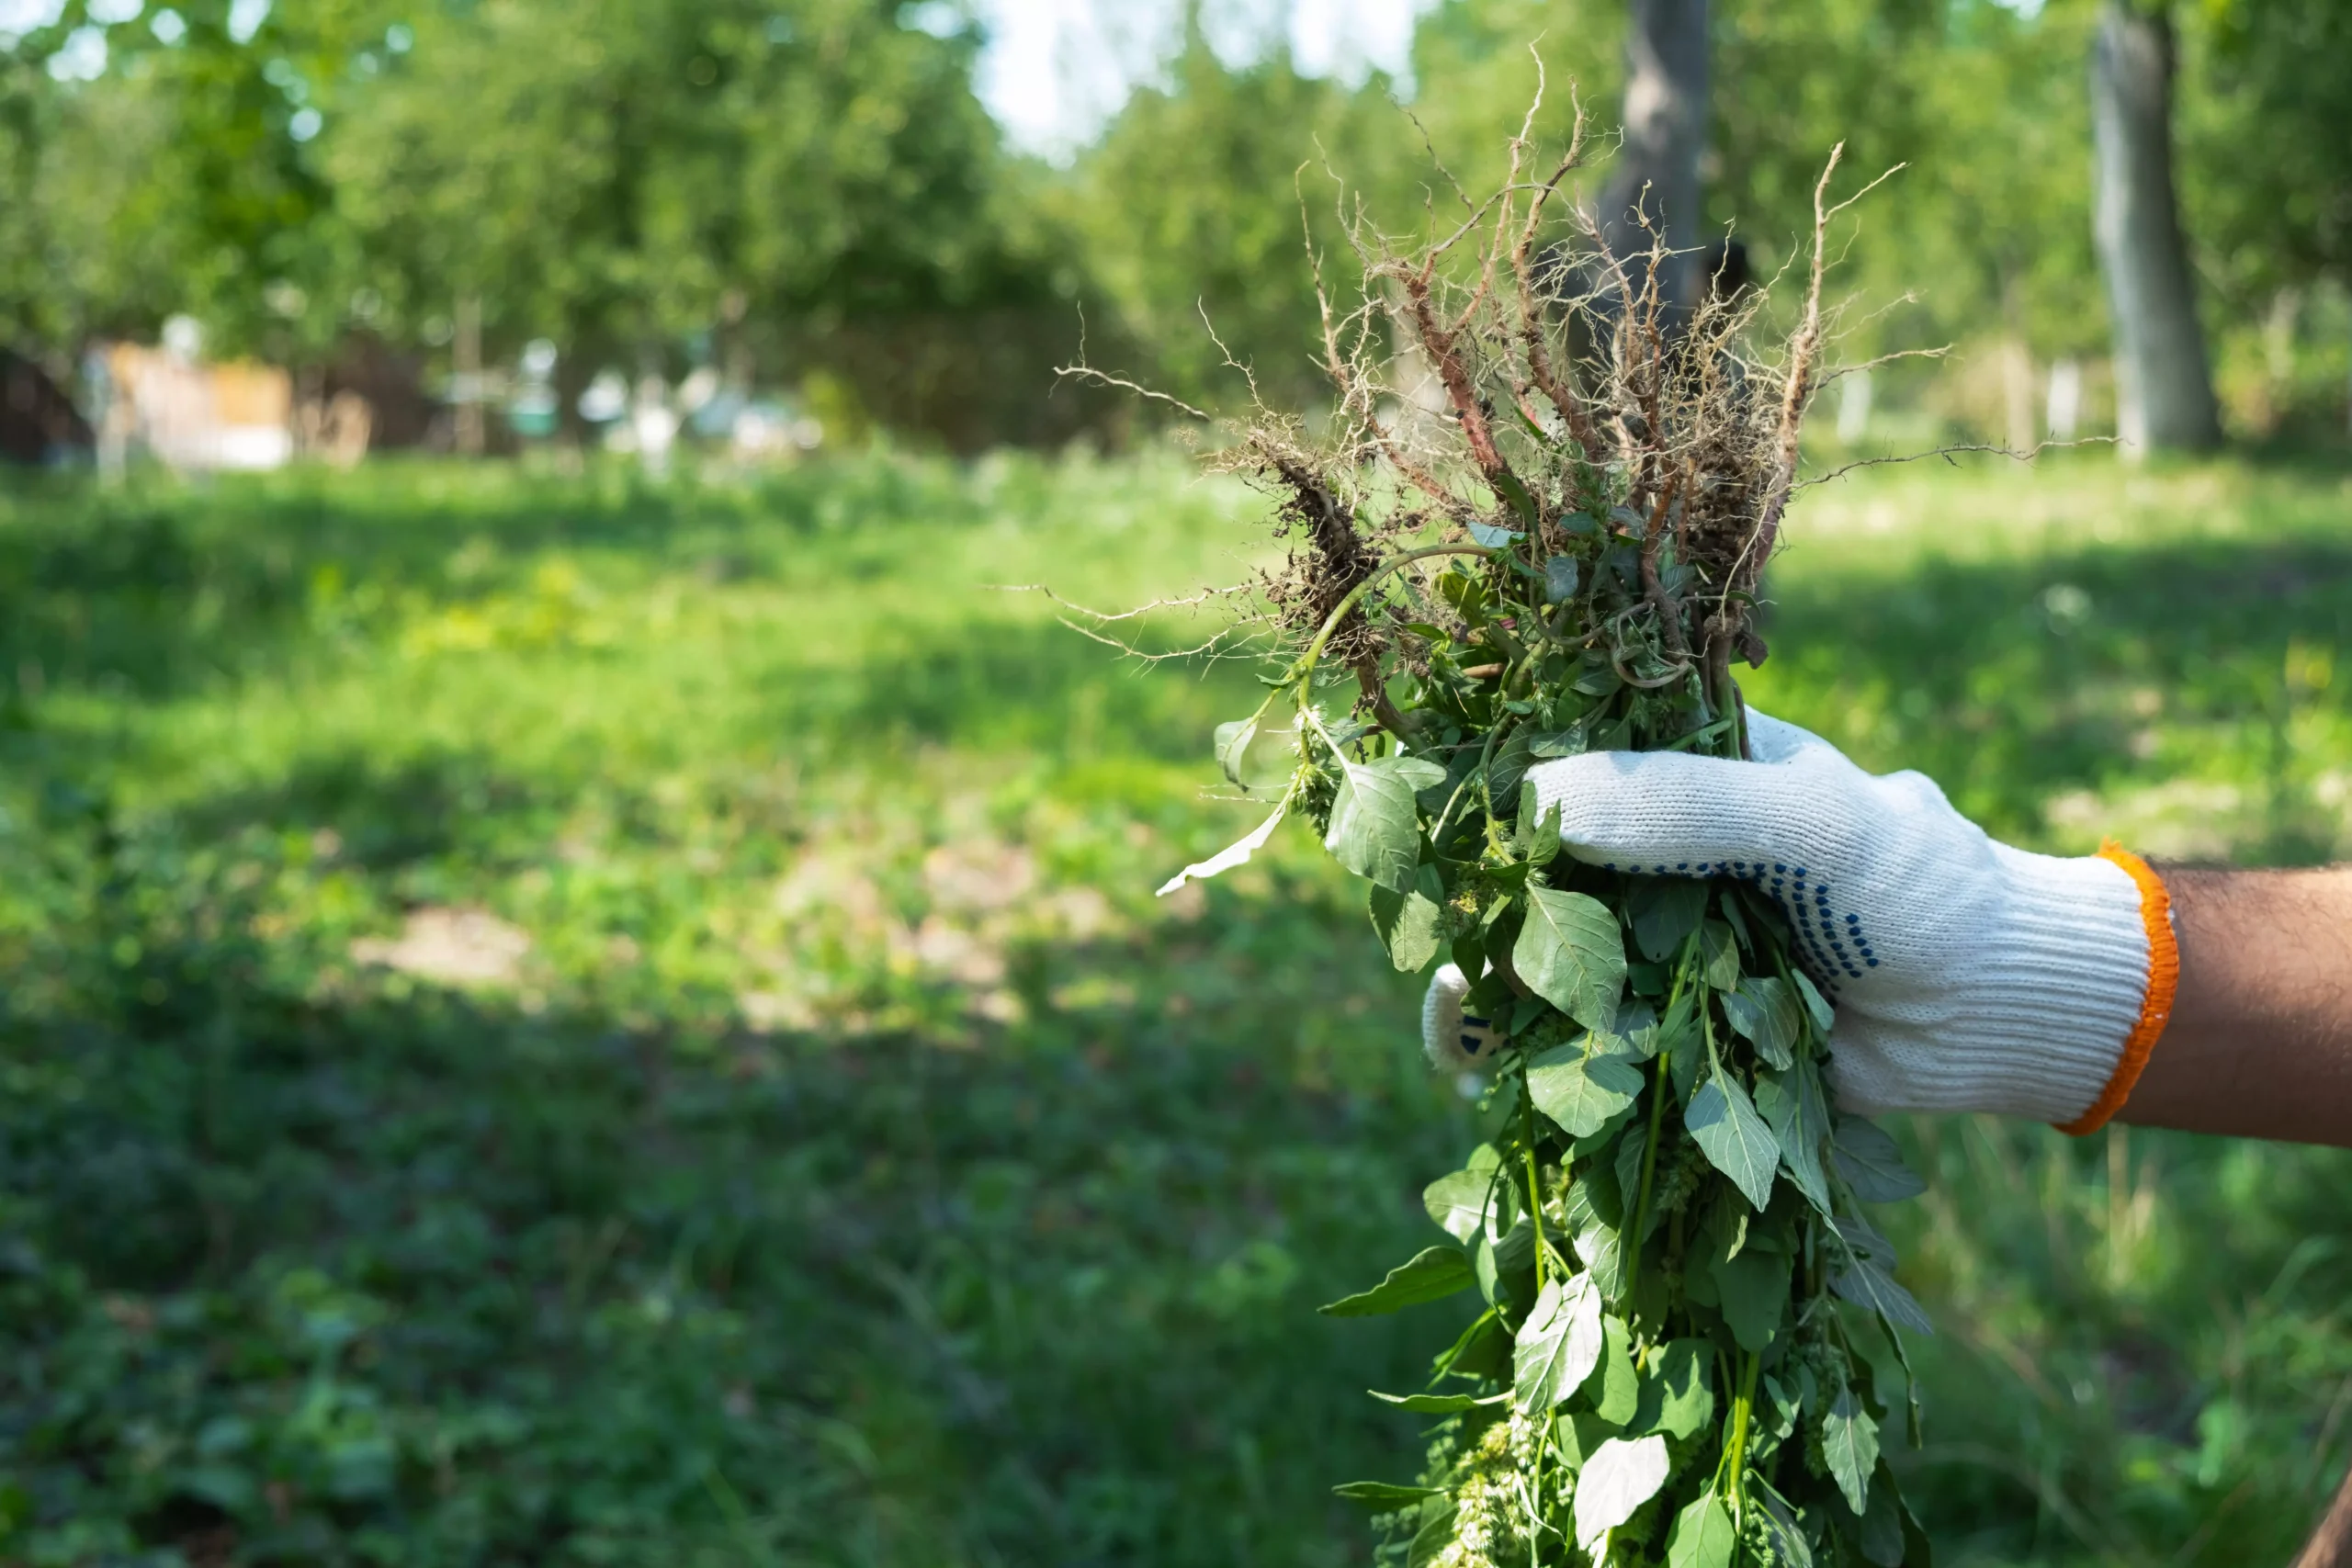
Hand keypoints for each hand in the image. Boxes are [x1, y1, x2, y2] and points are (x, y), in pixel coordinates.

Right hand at [1422, 712, 2166, 1127]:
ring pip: (1543, 952)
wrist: (1999, 1017)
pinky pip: (1581, 1035)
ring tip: (1447, 995)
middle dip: (1472, 889)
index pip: (1571, 755)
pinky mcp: (1669, 1028)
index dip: (1496, 776)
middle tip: (1421, 913)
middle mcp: (1660, 852)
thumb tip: (1541, 798)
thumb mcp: (1813, 820)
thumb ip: (1688, 805)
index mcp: (1691, 770)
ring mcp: (1658, 942)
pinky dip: (1527, 1049)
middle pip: (1535, 862)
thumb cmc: (1921, 886)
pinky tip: (1480, 1055)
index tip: (1431, 800)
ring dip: (1487, 974)